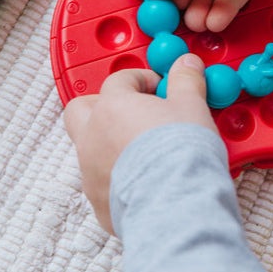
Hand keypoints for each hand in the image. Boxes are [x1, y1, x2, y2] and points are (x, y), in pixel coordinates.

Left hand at [63, 54, 216, 233]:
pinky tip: (144, 183)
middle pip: (81, 110)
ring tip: (143, 151)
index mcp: (112, 107)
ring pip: (89, 150)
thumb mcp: (191, 107)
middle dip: (102, 106)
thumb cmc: (180, 154)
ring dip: (110, 145)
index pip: (119, 80)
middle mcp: (92, 137)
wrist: (176, 206)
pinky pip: (102, 183)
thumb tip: (187, 65)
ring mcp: (90, 172)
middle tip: (132, 111)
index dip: (142, 80)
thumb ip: (186, 82)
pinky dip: (118, 179)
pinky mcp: (98, 202)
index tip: (160, 88)